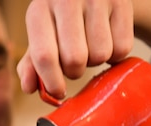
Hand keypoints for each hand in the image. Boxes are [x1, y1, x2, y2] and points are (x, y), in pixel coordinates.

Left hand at [17, 0, 133, 97]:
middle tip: (75, 62)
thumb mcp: (42, 34)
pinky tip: (108, 39)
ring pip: (100, 55)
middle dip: (75, 71)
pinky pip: (122, 48)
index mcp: (40, 8)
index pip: (44, 56)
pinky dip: (115, 54)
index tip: (58, 92)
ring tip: (91, 46)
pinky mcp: (122, 2)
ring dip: (96, 61)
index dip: (52, 82)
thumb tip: (28, 87)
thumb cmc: (62, 20)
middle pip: (75, 60)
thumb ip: (33, 62)